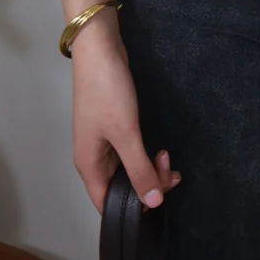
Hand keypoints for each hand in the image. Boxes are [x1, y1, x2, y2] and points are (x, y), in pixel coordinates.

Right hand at [70, 10, 181, 214]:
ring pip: (127, 170)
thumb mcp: (126, 133)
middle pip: (120, 188)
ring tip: (167, 156)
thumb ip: (139, 169)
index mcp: (89, 166)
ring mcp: (102, 142)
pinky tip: (159, 151)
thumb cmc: (107, 92)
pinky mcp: (113, 127)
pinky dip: (145, 155)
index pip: (107, 205)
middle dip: (147, 185)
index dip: (132, 210)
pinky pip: (130, 153)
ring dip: (149, 169)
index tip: (159, 199)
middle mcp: (93, 159)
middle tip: (170, 170)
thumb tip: (152, 203)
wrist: (100, 49)